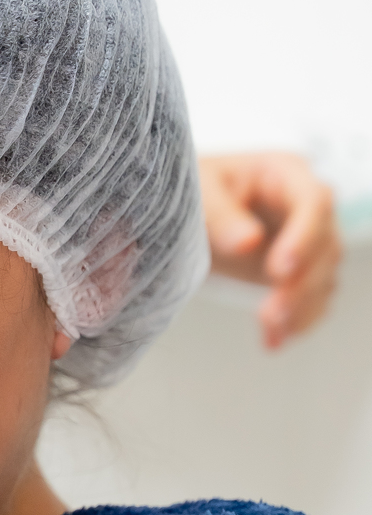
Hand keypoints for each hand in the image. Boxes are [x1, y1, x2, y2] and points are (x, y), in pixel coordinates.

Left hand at [200, 151, 341, 347]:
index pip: (314, 202)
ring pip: (323, 276)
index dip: (304, 237)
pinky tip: (272, 339)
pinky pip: (310, 298)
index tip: (280, 271)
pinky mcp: (298, 270)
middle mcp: (304, 207)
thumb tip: (247, 243)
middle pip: (325, 245)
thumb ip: (220, 214)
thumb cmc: (194, 189)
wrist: (189, 209)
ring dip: (301, 308)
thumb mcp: (198, 191)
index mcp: (285, 175)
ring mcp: (306, 240)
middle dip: (302, 284)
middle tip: (271, 313)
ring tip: (271, 329)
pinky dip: (295, 322)